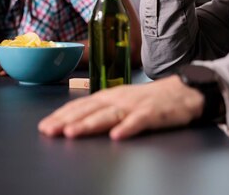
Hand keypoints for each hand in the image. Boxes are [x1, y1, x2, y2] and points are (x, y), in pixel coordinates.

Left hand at [38, 76, 203, 139]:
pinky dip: (127, 128)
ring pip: (108, 115)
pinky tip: (116, 136)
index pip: (79, 105)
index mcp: (109, 96)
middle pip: (88, 110)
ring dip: (89, 124)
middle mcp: (117, 99)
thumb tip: (77, 120)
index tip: (44, 125)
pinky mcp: (153, 114)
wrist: (184, 91)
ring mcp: (134, 106)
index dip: (60, 115)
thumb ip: (102, 110)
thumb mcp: (122, 102)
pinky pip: (138, 122)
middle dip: (66, 120)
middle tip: (48, 130)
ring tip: (72, 132)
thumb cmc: (150, 99)